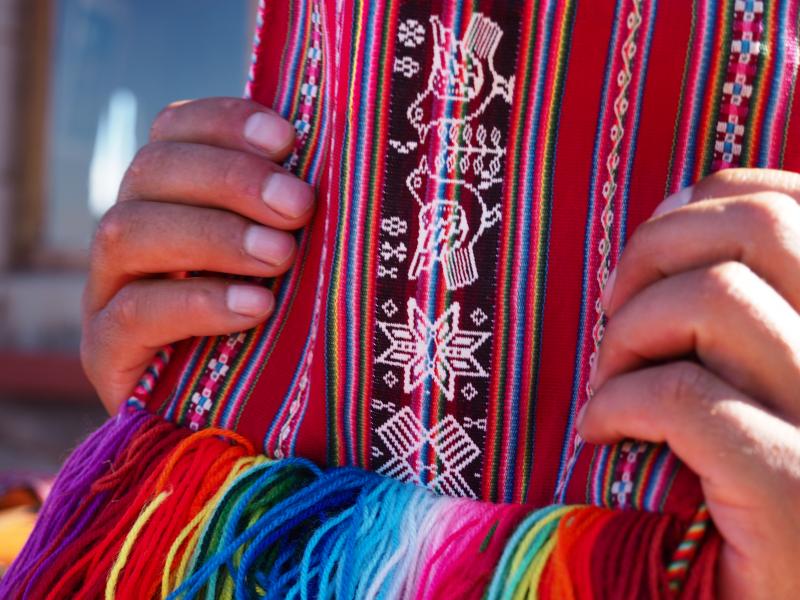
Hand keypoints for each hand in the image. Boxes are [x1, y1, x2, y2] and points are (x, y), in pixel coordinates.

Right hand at [81, 98, 314, 414]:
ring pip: (128, 232)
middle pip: (151, 172)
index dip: (224, 122)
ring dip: (213, 235)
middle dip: (231, 180)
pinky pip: (133, 313)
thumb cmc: (282, 327)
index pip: (175, 131)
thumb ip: (293, 214)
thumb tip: (339, 157)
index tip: (286, 137)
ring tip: (282, 255)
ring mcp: (110, 291)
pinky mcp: (106, 352)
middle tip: (299, 206)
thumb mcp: (293, 262)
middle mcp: (133, 234)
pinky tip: (256, 308)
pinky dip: (198, 303)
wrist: (243, 422)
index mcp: (171, 197)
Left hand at [579, 169, 799, 598]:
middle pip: (762, 226)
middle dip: (653, 251)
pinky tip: (602, 434)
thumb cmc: (741, 492)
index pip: (790, 205)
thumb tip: (679, 208)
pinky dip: (617, 403)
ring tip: (610, 382)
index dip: (702, 204)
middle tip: (612, 313)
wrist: (763, 597)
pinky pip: (684, 397)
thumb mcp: (754, 376)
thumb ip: (736, 303)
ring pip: (717, 297)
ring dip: (631, 331)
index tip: (648, 257)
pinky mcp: (797, 494)